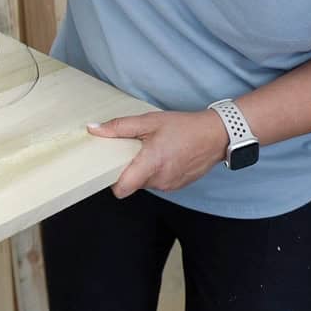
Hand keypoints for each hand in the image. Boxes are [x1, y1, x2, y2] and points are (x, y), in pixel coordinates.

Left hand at [87, 110, 229, 198]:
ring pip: (144, 183)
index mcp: (151, 163)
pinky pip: (156, 182)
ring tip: (150, 150)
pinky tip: (162, 156)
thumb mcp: (149, 121)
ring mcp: (169, 185)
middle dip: (128, 169)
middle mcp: (160, 179)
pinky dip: (154, 172)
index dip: (112, 181)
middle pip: (131, 183)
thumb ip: (119, 127)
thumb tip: (94, 129)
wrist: (216, 136)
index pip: (122, 188)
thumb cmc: (184, 127)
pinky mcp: (176, 186)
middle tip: (133, 149)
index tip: (109, 168)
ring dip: (142, 170)